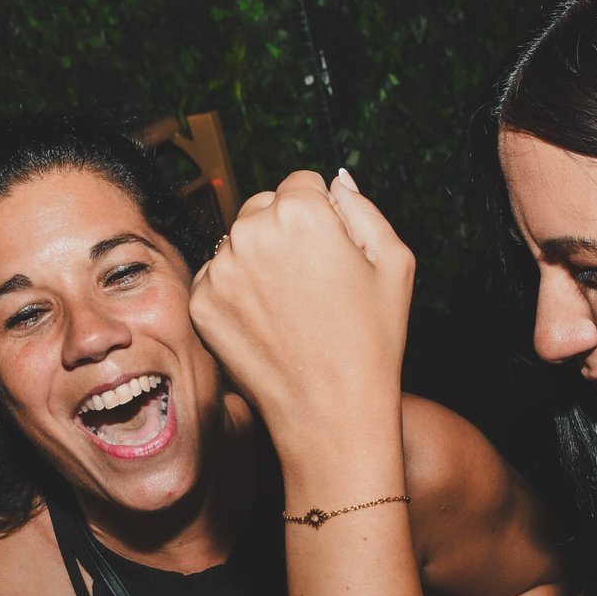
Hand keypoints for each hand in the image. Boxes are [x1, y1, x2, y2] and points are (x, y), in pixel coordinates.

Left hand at [188, 170, 413, 439]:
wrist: (331, 413)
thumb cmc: (372, 340)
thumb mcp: (395, 263)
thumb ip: (363, 209)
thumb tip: (336, 182)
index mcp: (303, 212)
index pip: (302, 184)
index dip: (322, 216)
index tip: (332, 254)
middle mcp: (252, 231)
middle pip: (264, 207)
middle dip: (284, 231)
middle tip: (311, 283)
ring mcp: (221, 269)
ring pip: (237, 241)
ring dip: (257, 260)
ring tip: (289, 307)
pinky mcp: (201, 302)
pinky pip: (217, 277)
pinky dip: (235, 292)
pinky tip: (266, 322)